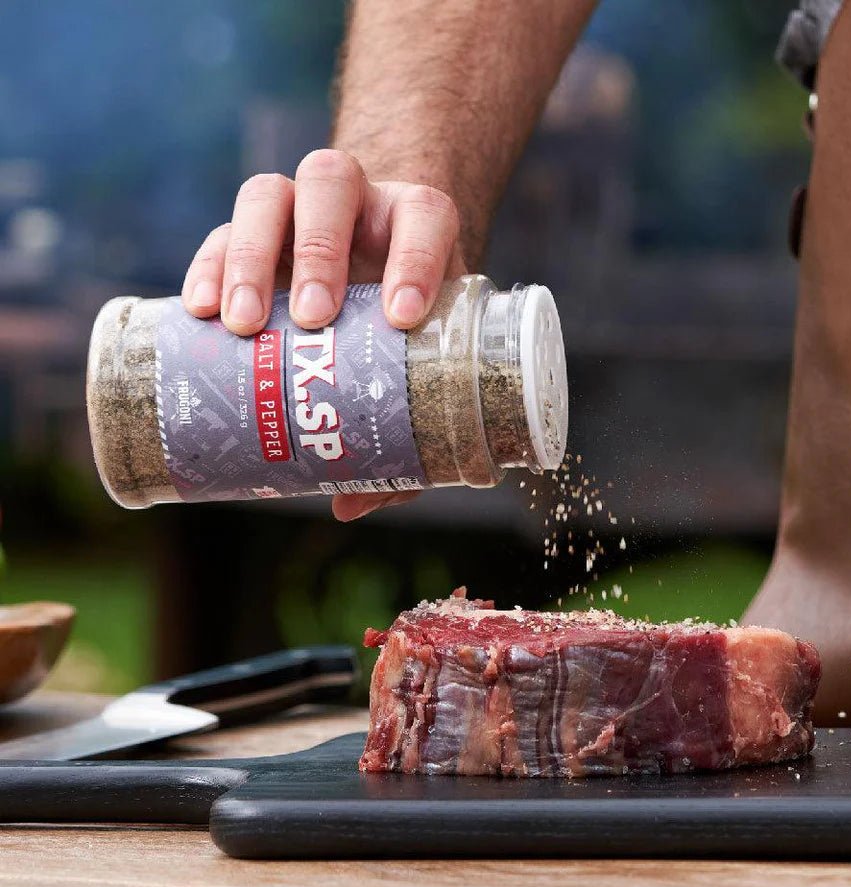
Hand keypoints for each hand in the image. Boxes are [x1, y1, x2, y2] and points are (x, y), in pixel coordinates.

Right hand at [181, 149, 465, 520]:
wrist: (374, 269)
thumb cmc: (406, 324)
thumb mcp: (420, 363)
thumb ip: (404, 429)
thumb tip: (352, 504)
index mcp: (417, 221)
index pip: (424, 218)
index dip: (417, 259)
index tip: (402, 318)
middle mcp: (357, 201)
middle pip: (332, 186)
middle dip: (319, 252)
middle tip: (311, 320)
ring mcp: (298, 209)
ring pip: (269, 195)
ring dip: (249, 255)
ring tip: (241, 324)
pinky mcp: (251, 232)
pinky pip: (219, 230)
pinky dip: (206, 267)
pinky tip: (196, 313)